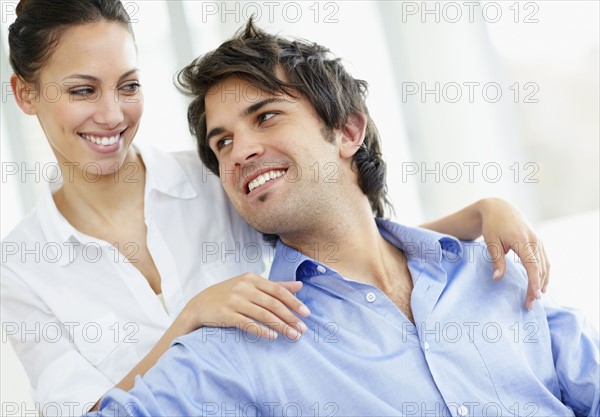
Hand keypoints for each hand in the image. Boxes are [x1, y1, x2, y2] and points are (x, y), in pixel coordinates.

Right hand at [179, 273, 309, 339]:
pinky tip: (272, 337)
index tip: (307, 313)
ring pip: (263, 314)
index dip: (294, 302)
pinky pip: (247, 323)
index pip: (278, 290)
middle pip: (272, 303)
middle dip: (290, 317)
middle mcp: (243, 287)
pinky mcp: (225, 314)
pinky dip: (261, 330)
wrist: (199, 305)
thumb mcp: (250, 285)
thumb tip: (299, 285)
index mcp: (251, 278)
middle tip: (303, 329)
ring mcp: (234, 300)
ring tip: (292, 335)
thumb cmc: (229, 294)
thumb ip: (275, 285)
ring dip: (280, 326)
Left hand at [479, 198, 549, 309]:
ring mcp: (538, 240)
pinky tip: (541, 284)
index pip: (532, 266)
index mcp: (522, 240)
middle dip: (536, 287)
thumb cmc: (492, 225)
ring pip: (545, 265)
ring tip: (536, 297)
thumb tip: (497, 278)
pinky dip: (544, 273)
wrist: (499, 208)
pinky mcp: (538, 241)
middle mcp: (534, 240)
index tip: (534, 297)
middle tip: (530, 304)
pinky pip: (545, 260)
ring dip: (542, 282)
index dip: (533, 282)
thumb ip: (497, 260)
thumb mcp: (491, 242)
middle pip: (539, 269)